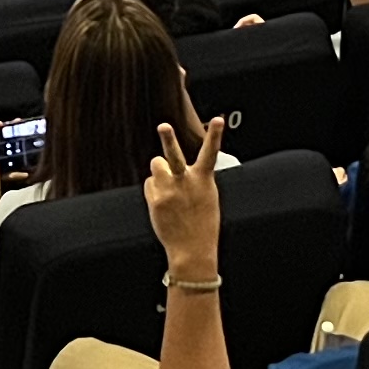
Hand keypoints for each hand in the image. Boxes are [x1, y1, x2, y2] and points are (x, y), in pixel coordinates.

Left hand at [144, 108, 226, 279]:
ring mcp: (168, 191)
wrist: (191, 250)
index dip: (215, 134)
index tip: (218, 119)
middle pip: (173, 156)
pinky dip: (154, 189)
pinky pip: (150, 183)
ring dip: (159, 170)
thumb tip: (174, 168)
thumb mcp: (207, 196)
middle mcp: (185, 182)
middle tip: (163, 126)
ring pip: (156, 164)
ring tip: (167, 184)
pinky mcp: (155, 200)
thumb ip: (194, 179)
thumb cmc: (202, 222)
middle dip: (169, 139)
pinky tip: (163, 203)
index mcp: (203, 180)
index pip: (211, 153)